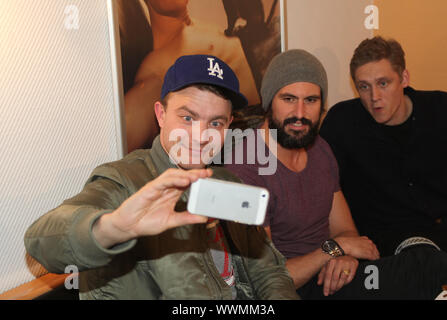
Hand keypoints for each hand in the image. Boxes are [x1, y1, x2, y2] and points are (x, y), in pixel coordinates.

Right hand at [93, 168, 211, 247]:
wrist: (128, 227)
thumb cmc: (146, 222)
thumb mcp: (171, 221)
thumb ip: (186, 218)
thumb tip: (203, 218)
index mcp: (171, 194)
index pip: (187, 182)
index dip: (198, 178)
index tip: (209, 177)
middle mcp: (166, 188)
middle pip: (182, 176)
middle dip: (194, 174)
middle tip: (207, 173)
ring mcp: (157, 187)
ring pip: (173, 175)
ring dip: (185, 175)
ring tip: (197, 176)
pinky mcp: (149, 189)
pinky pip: (162, 181)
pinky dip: (174, 180)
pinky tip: (183, 181)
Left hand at [317, 255, 358, 295]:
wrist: (348, 254)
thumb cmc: (336, 261)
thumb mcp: (328, 265)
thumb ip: (322, 274)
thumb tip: (319, 283)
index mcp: (331, 261)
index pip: (328, 275)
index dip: (326, 285)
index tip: (325, 292)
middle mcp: (339, 262)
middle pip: (335, 278)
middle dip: (332, 287)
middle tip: (330, 293)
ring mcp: (347, 264)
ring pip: (342, 279)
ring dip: (338, 287)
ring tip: (335, 290)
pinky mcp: (353, 266)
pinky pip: (349, 278)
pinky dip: (345, 283)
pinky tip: (342, 285)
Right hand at [334, 236, 379, 260]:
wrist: (344, 245)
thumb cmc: (346, 244)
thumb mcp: (354, 241)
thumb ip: (359, 243)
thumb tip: (359, 248)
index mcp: (366, 239)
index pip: (373, 246)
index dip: (373, 251)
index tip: (372, 255)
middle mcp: (369, 243)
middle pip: (376, 250)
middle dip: (375, 255)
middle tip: (374, 259)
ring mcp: (370, 248)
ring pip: (376, 254)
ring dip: (375, 258)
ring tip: (374, 263)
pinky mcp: (369, 254)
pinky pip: (375, 258)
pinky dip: (374, 261)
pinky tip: (372, 263)